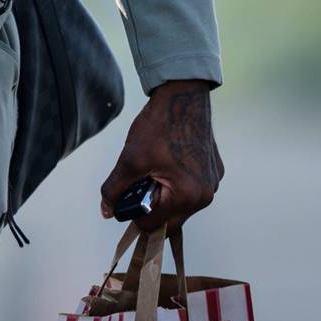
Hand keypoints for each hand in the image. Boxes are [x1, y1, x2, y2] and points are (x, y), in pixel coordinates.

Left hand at [99, 78, 223, 231]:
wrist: (184, 94)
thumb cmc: (160, 126)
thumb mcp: (130, 159)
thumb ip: (115, 189)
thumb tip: (106, 211)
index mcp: (187, 197)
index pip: (154, 225)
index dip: (133, 215)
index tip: (124, 200)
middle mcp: (206, 195)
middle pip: (170, 219)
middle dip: (150, 207)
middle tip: (136, 184)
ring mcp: (213, 182)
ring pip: (181, 204)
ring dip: (163, 195)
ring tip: (150, 170)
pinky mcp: (214, 170)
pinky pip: (193, 187)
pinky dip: (177, 182)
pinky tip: (166, 161)